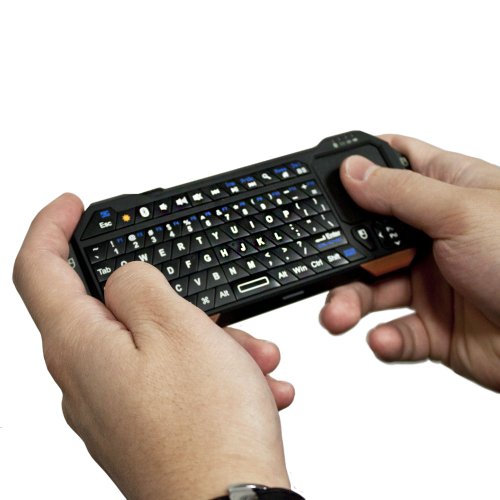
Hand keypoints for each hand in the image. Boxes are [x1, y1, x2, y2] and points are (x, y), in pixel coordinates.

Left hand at [13, 194, 293, 499]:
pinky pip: (173, 377)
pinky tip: (250, 382)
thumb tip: (125, 275)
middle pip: (111, 308)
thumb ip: (138, 284)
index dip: (51, 226)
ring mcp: (116, 405)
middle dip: (168, 296)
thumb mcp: (176, 327)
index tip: (71, 205)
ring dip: (203, 337)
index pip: (37, 268)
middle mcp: (86, 378)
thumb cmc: (206, 428)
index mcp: (80, 346)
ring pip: (155, 343)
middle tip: (204, 301)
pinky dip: (211, 369)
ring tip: (248, 355)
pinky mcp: (146, 423)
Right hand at [320, 135, 499, 391]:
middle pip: (367, 237)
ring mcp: (432, 282)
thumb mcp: (460, 213)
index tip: (322, 183)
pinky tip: (384, 339)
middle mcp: (433, 237)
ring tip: (340, 315)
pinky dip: (385, 338)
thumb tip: (352, 171)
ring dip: (349, 303)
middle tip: (322, 266)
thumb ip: (400, 192)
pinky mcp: (433, 327)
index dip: (357, 171)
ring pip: (371, 289)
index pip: (393, 168)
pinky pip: (395, 332)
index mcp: (445, 195)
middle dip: (340, 254)